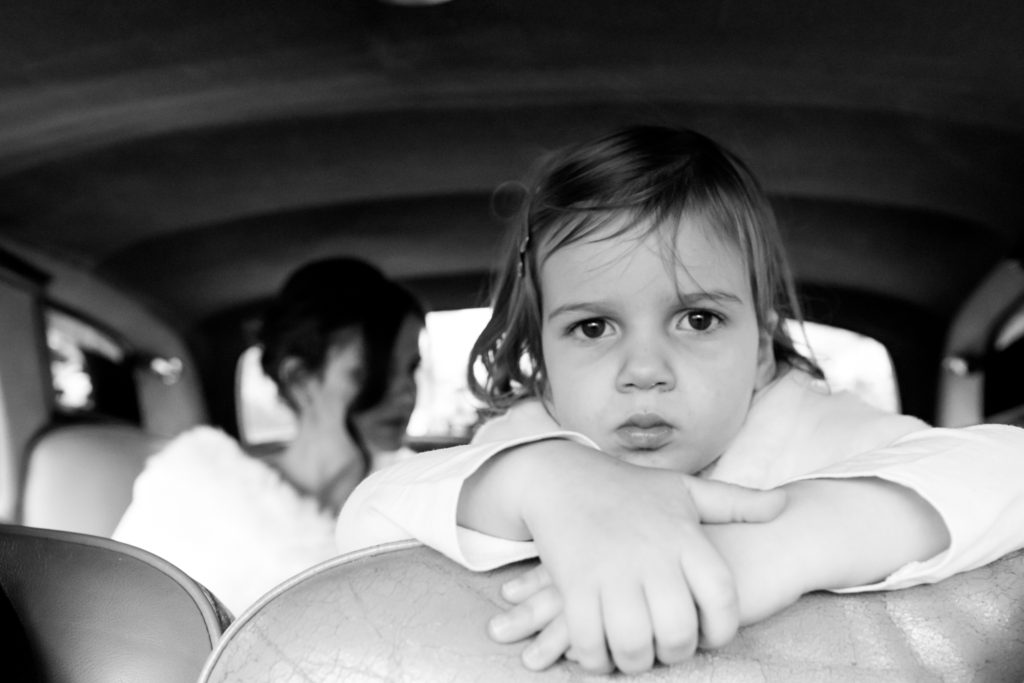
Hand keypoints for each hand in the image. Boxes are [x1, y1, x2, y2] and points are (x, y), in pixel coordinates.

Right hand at [506, 444, 785, 673]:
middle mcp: (650, 555)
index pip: (721, 595)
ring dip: (636, 661)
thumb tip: (785, 505)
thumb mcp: (685, 489)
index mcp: (683, 536)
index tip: (710, 635)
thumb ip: (736, 503)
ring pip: (634, 642)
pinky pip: (589, 639)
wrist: (562, 477)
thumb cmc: (629, 488)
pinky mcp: (573, 583)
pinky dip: (595, 658)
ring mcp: (610, 571)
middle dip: (676, 652)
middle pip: (678, 629)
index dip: (722, 627)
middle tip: (668, 649)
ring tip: (636, 654)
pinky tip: (600, 651)